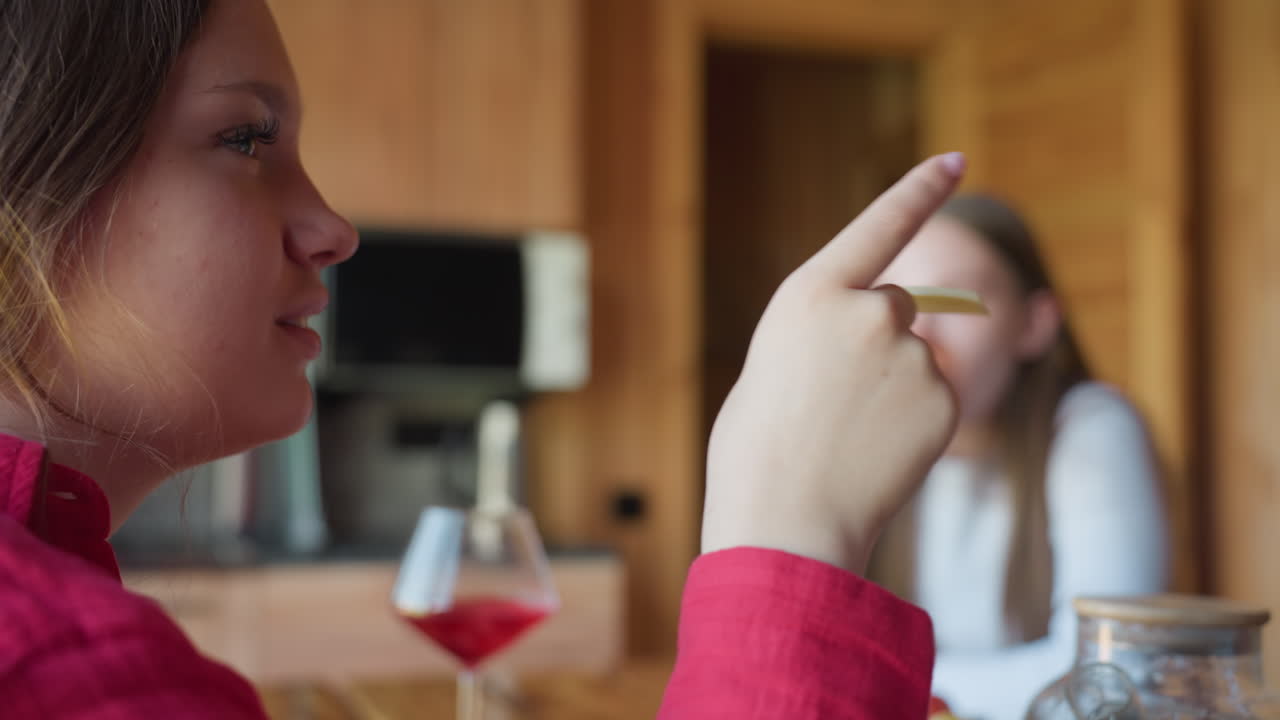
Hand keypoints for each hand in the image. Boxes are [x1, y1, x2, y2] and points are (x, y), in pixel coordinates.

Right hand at [701, 153, 965, 573]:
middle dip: (878, 339)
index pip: (878, 226)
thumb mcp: (773, 367)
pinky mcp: (944, 400)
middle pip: (895, 306)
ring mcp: (911, 355)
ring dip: (893, 386)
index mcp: (809, 293)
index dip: (918, 191)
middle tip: (836, 399)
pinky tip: (877, 453)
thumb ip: (823, 337)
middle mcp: (868, 310)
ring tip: (848, 436)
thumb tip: (867, 344)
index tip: (955, 161)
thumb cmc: (756, 450)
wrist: (785, 523)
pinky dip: (914, 422)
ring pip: (915, 358)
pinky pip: (934, 399)